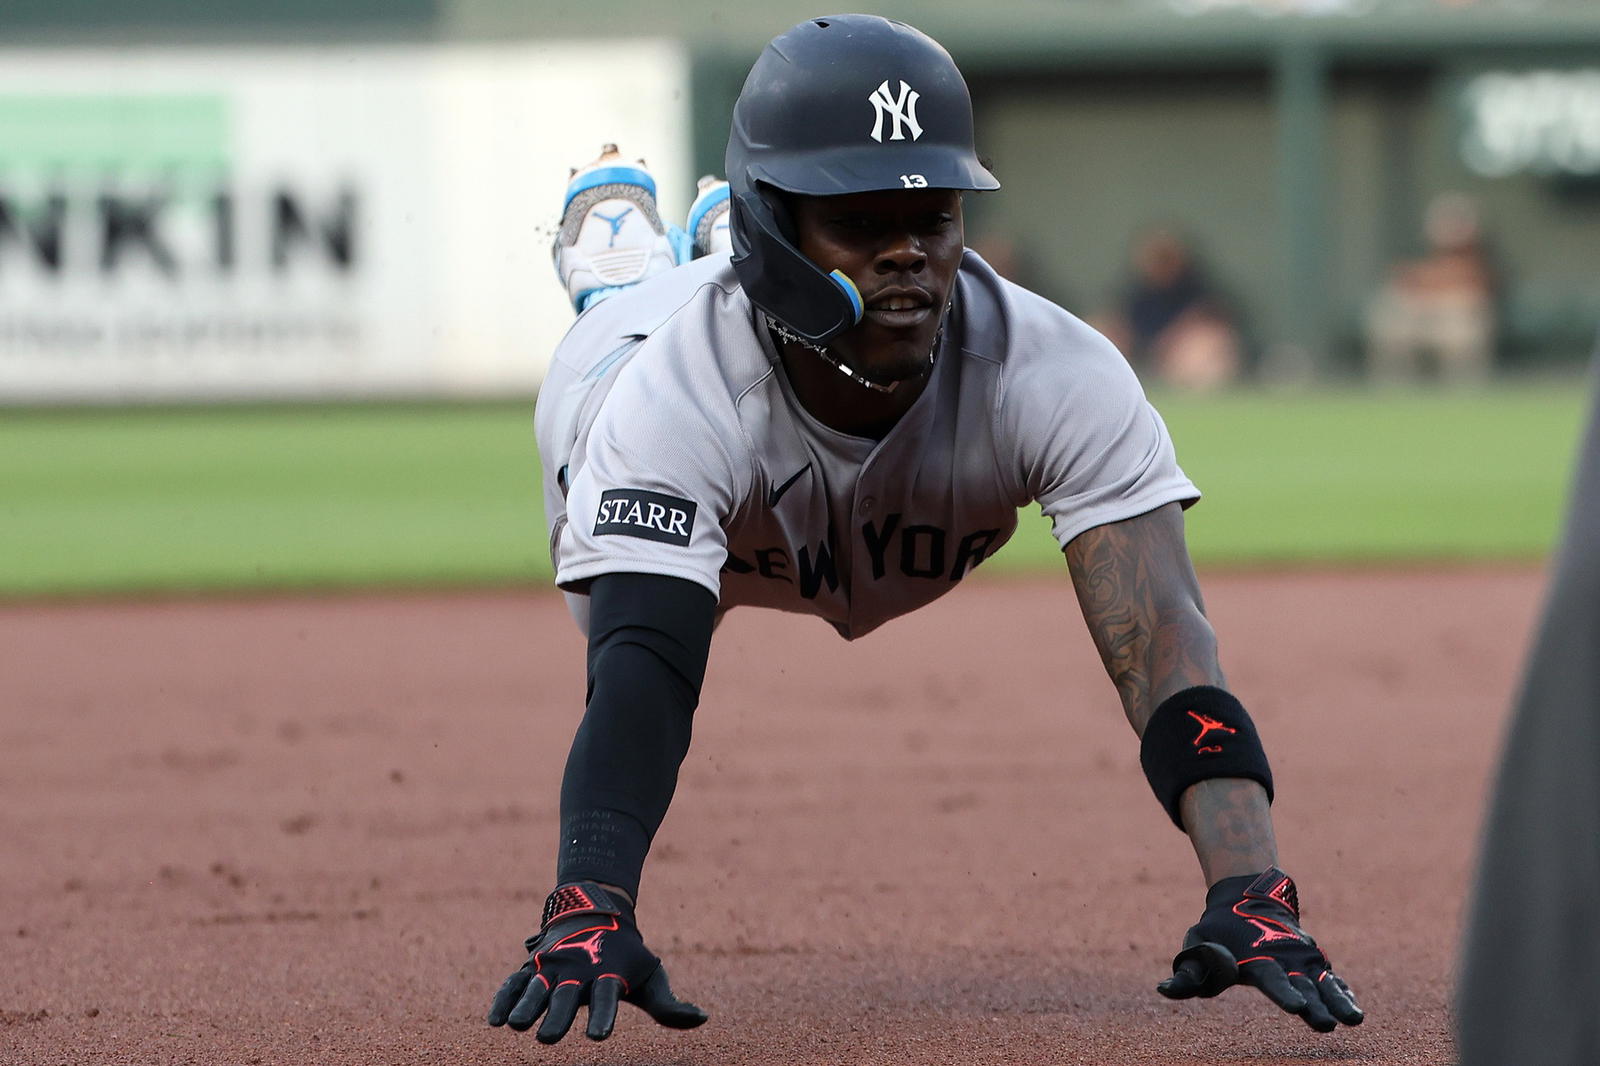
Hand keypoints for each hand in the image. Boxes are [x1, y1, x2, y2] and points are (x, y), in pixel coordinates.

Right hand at [487, 881, 707, 1042]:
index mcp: (607, 973)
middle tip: (549, 1037)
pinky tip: (494, 1022)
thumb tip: (703, 1018)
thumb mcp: (650, 974)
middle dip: (557, 1016)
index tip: (598, 1036)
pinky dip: (502, 999)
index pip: (606, 997)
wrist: (597, 909)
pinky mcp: (531, 967)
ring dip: (527, 1005)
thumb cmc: (627, 954)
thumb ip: (669, 1004)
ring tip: (517, 1025)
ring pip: (536, 987)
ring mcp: (551, 967)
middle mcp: (577, 970)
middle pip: (565, 996)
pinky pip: (512, 984)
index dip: (603, 1016)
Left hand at [1156, 867, 1362, 1031]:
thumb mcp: (1197, 945)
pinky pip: (1331, 976)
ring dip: (1338, 999)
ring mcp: (1301, 957)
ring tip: (1355, 1019)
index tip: (1296, 1007)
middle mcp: (1283, 957)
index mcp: (1255, 957)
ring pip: (1324, 981)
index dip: (1283, 993)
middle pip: (1303, 985)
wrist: (1247, 896)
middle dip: (1316, 1005)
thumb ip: (1187, 973)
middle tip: (1326, 1024)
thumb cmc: (1218, 931)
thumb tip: (1163, 990)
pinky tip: (1354, 1007)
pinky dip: (1342, 989)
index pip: (1272, 979)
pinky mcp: (1312, 959)